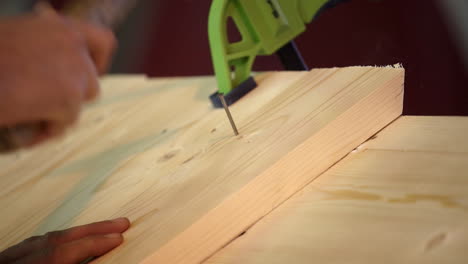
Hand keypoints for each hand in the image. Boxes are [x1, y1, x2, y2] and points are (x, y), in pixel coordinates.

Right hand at [0, 7, 115, 143]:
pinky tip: (26, 127)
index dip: (99, 61)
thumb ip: (47, 47)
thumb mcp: (19, 38)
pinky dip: (47, 130)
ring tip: (28, 114)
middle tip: (44, 103)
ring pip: (79, 105)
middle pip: (92, 82)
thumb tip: (58, 67)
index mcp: (62, 27)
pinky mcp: (69, 99)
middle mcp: (74, 46)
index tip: (88, 75)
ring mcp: (75, 72)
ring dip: (58, 114)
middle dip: (71, 97)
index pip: (104, 41)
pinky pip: (65, 123)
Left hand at [0, 218, 129, 263]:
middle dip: (92, 230)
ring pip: (43, 239)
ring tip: (100, 230)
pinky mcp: (5, 259)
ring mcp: (8, 258)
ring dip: (75, 233)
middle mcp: (18, 259)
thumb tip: (96, 253)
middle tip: (121, 223)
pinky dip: (53, 241)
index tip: (119, 237)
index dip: (95, 242)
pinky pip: (31, 244)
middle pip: (57, 238)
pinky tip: (63, 241)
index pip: (67, 250)